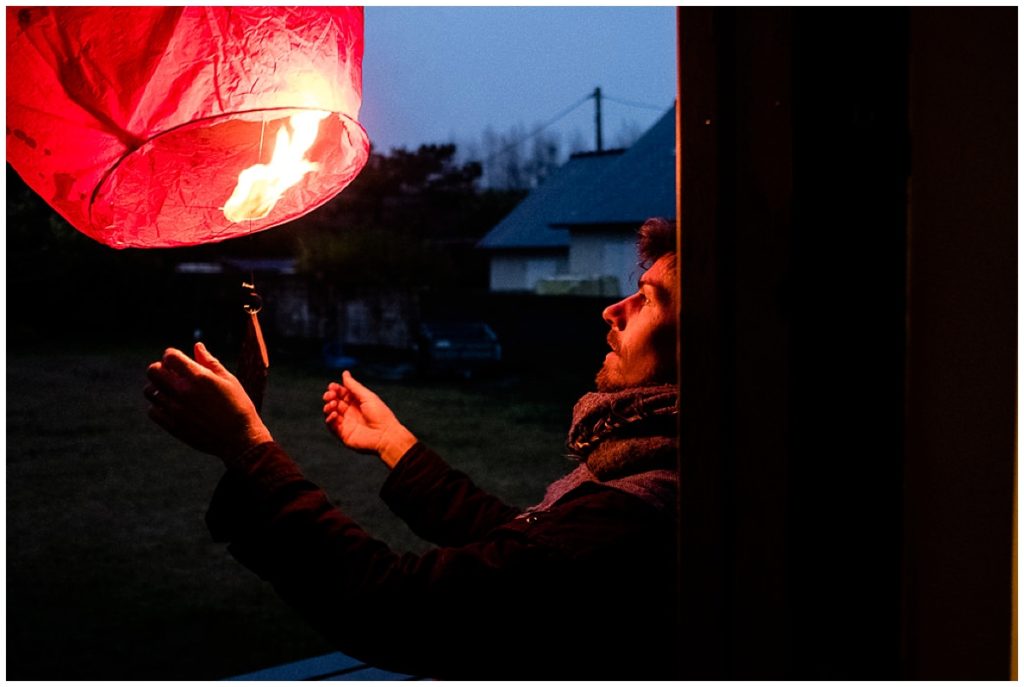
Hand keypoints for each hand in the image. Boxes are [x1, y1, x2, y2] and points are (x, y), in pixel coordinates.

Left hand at [145, 342, 272, 465]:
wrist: (240, 438)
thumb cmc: (238, 406)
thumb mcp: (228, 380)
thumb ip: (210, 362)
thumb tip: (197, 346)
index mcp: (198, 377)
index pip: (170, 356)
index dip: (171, 355)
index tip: (177, 361)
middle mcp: (183, 392)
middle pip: (153, 371)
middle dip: (160, 368)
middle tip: (171, 374)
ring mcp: (175, 410)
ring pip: (149, 391)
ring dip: (157, 387)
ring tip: (170, 391)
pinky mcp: (172, 426)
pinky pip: (152, 411)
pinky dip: (158, 406)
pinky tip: (171, 406)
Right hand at [322, 371, 415, 468]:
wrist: (385, 435)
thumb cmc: (380, 415)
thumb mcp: (367, 396)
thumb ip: (353, 386)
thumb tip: (345, 373)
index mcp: (357, 402)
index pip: (342, 393)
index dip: (336, 389)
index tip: (332, 386)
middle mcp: (351, 412)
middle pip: (335, 402)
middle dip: (330, 397)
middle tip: (330, 395)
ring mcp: (346, 423)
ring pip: (331, 413)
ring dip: (328, 407)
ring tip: (332, 404)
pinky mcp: (343, 434)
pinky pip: (332, 426)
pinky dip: (329, 419)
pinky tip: (334, 414)